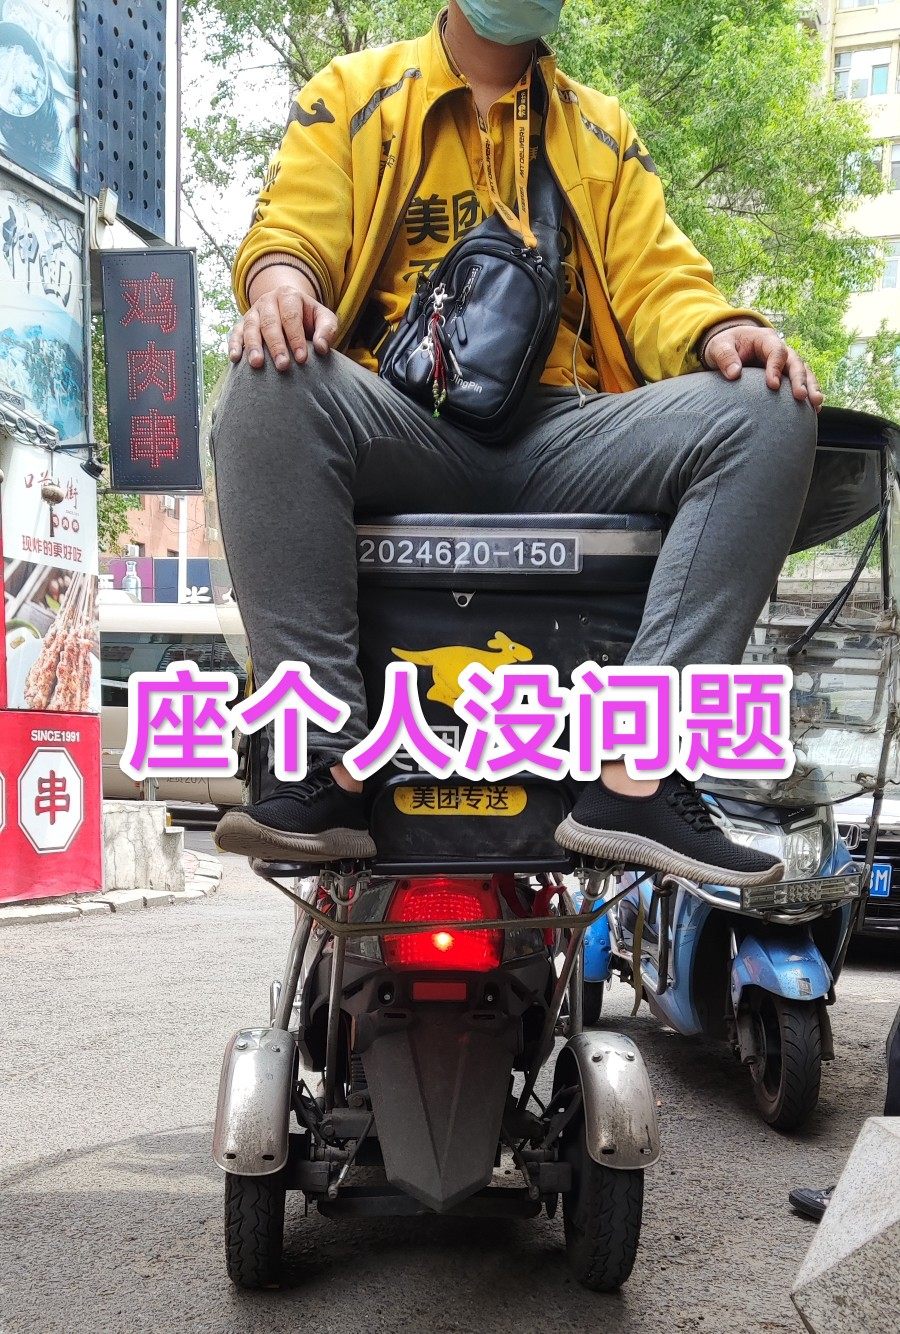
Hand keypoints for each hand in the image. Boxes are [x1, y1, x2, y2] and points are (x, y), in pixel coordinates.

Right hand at [229, 281, 338, 371]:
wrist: (289, 310)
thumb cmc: (309, 319)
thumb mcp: (324, 318)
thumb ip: (327, 329)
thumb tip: (321, 348)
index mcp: (288, 296)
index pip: (291, 317)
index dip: (296, 338)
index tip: (302, 359)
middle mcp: (267, 301)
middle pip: (270, 323)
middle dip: (276, 345)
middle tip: (283, 366)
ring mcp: (253, 312)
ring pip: (250, 327)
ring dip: (253, 346)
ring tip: (257, 364)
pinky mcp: (241, 324)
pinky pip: (235, 333)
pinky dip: (234, 345)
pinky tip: (235, 359)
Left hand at [703, 325, 823, 412]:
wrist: (729, 349)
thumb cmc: (724, 346)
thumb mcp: (719, 347)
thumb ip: (725, 357)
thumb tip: (734, 374)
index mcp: (765, 340)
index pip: (776, 352)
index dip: (776, 368)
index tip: (772, 386)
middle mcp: (781, 350)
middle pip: (795, 363)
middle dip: (800, 380)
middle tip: (801, 397)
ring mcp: (786, 363)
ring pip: (804, 373)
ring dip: (811, 388)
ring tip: (816, 404)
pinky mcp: (787, 376)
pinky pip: (802, 383)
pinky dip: (809, 394)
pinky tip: (815, 409)